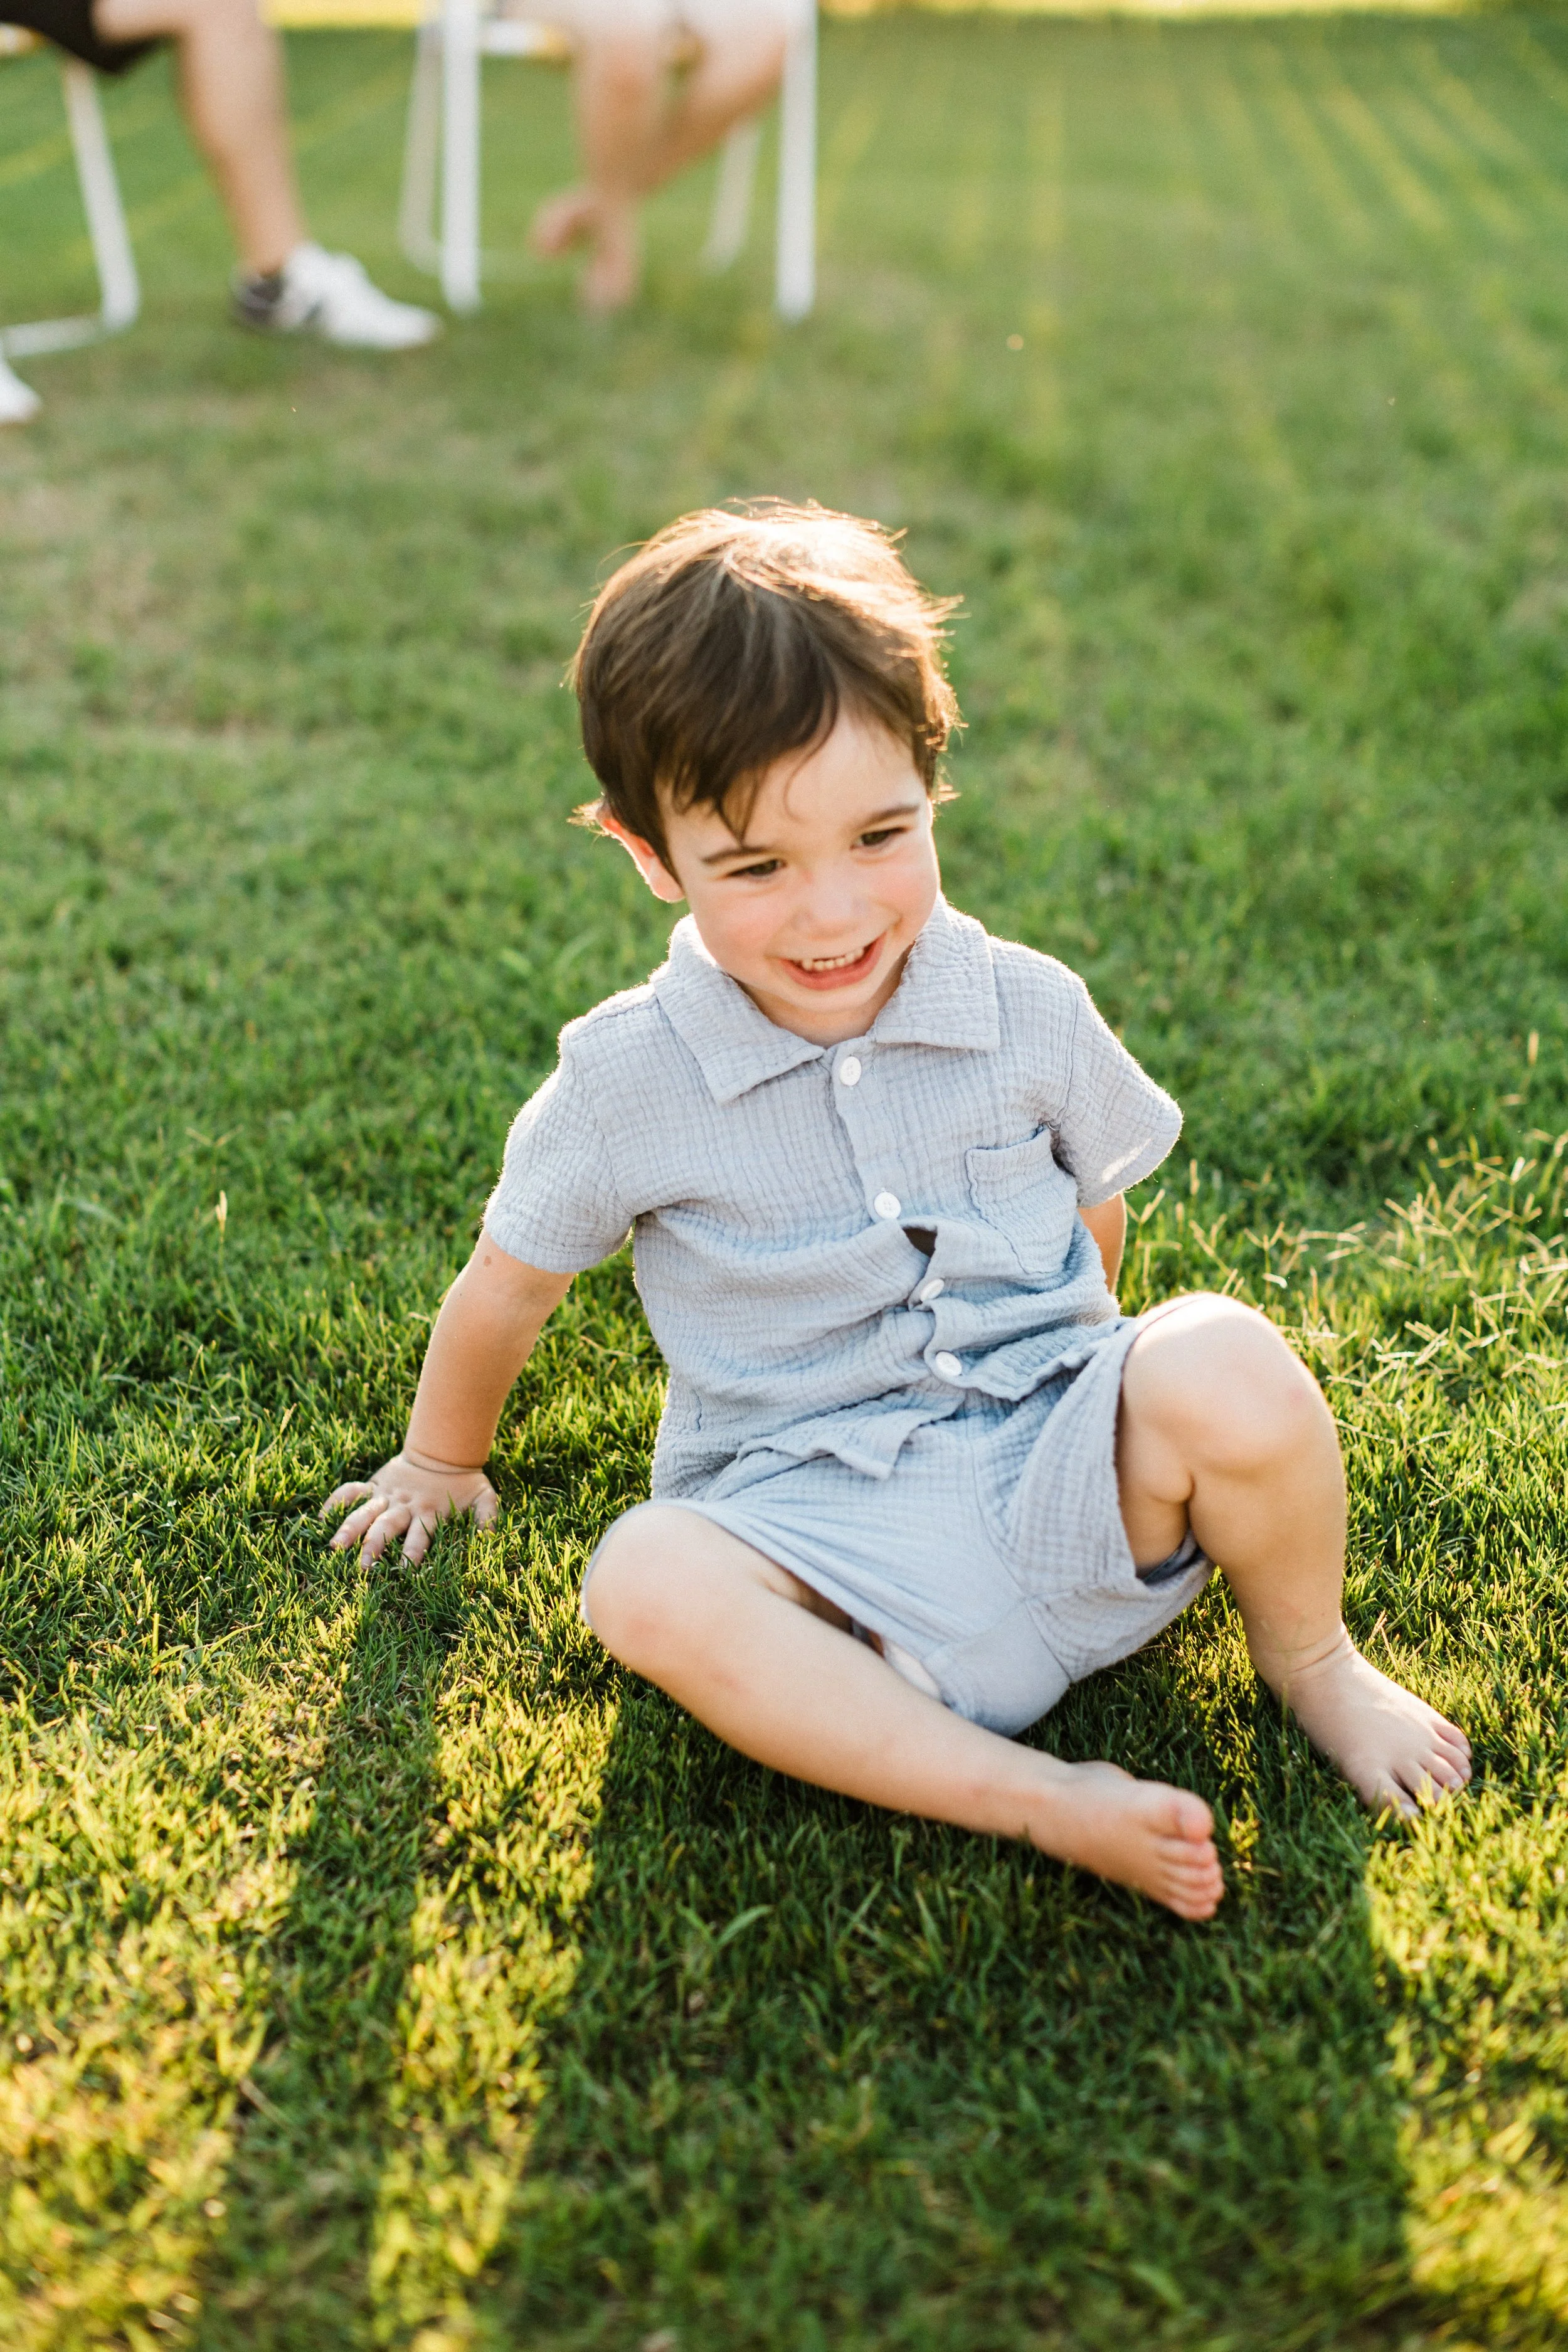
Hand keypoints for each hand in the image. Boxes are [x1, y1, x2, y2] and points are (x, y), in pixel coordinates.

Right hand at [322, 1449, 498, 1564]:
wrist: (445, 1450)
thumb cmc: (465, 1482)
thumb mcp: (485, 1498)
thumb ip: (488, 1518)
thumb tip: (492, 1540)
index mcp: (429, 1512)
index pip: (421, 1535)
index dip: (413, 1552)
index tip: (405, 1570)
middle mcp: (405, 1507)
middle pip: (387, 1527)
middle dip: (375, 1547)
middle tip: (363, 1568)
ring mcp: (387, 1496)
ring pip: (364, 1513)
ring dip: (350, 1530)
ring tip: (335, 1548)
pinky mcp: (374, 1486)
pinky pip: (351, 1492)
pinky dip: (335, 1502)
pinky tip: (320, 1520)